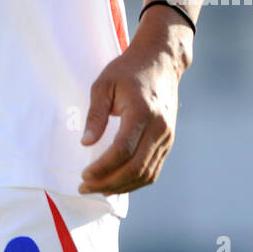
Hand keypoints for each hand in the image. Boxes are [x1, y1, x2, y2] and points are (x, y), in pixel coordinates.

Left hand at [78, 14, 190, 194]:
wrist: (161, 61)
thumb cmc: (128, 70)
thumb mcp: (104, 84)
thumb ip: (95, 115)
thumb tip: (86, 143)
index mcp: (142, 112)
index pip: (122, 150)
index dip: (102, 168)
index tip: (84, 174)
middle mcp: (159, 128)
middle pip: (135, 168)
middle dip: (109, 183)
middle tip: (86, 187)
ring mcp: (167, 136)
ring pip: (147, 174)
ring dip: (122, 187)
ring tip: (99, 189)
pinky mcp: (168, 140)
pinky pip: (154, 169)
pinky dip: (136, 181)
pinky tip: (118, 183)